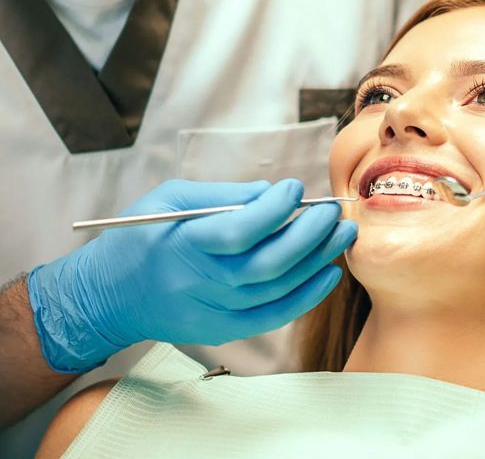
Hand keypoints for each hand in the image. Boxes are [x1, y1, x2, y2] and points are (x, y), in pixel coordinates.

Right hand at [27, 179, 356, 372]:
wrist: (109, 297)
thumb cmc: (140, 238)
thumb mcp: (170, 200)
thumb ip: (224, 194)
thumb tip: (273, 192)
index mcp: (184, 244)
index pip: (241, 230)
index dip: (276, 208)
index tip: (295, 188)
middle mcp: (201, 283)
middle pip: (270, 262)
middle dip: (311, 233)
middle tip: (334, 210)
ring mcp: (214, 312)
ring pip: (279, 288)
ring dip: (318, 259)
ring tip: (342, 233)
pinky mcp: (224, 330)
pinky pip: (275, 316)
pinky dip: (307, 296)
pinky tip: (329, 272)